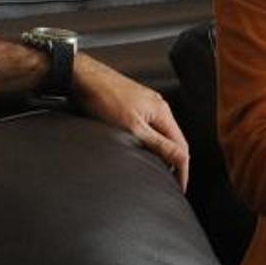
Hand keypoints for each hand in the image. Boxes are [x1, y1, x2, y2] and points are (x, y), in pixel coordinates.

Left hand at [72, 51, 191, 188]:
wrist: (82, 76)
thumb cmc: (104, 97)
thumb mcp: (133, 127)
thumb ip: (158, 143)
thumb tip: (182, 158)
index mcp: (162, 112)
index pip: (181, 146)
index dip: (182, 170)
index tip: (179, 188)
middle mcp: (158, 106)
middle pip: (175, 140)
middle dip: (176, 162)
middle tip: (172, 183)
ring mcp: (146, 104)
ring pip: (163, 133)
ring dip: (164, 152)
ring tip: (160, 170)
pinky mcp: (134, 104)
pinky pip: (151, 127)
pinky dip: (152, 142)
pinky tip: (143, 149)